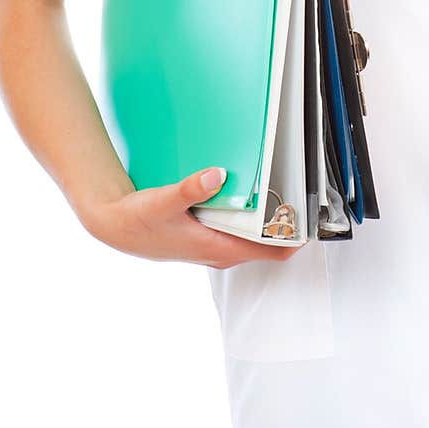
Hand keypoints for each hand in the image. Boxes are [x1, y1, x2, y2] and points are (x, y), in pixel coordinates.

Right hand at [82, 166, 304, 267]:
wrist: (115, 227)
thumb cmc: (138, 221)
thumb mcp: (162, 202)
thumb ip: (189, 189)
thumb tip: (216, 176)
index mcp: (217, 247)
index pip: (270, 251)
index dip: (295, 237)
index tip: (312, 216)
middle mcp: (220, 250)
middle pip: (268, 243)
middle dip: (288, 223)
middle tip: (304, 193)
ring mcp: (214, 244)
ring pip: (254, 236)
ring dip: (270, 219)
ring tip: (285, 189)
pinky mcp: (206, 236)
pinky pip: (240, 229)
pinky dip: (252, 216)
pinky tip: (251, 193)